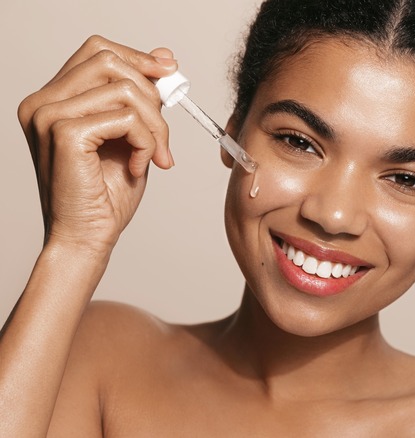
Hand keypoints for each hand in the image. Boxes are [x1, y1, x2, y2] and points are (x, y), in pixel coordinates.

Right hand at [17, 35, 177, 252]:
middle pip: (110, 60)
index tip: (169, 72)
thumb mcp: (131, 134)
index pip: (97, 51)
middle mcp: (42, 102)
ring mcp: (49, 116)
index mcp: (52, 99)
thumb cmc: (106, 194)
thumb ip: (140, 97)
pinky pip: (127, 117)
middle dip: (151, 94)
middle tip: (163, 133)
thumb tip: (164, 56)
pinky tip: (137, 165)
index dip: (138, 58)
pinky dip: (145, 141)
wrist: (87, 238)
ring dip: (155, 124)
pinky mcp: (65, 133)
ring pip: (125, 89)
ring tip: (154, 155)